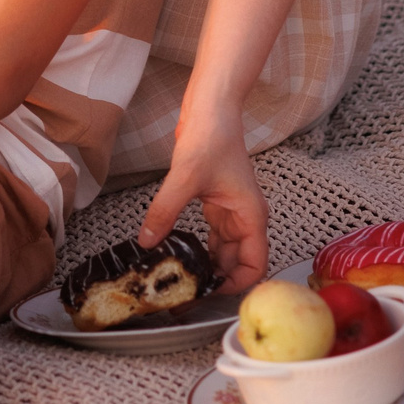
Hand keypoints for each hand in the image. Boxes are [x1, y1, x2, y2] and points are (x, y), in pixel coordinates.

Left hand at [137, 113, 269, 292]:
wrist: (212, 110)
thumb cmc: (213, 136)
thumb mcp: (186, 177)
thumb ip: (166, 211)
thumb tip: (148, 240)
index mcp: (250, 216)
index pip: (255, 266)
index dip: (236, 285)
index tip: (208, 293)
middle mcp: (245, 218)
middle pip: (237, 264)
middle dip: (215, 280)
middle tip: (185, 293)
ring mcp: (231, 213)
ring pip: (223, 252)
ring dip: (206, 266)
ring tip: (179, 279)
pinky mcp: (216, 205)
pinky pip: (211, 237)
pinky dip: (198, 249)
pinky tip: (177, 254)